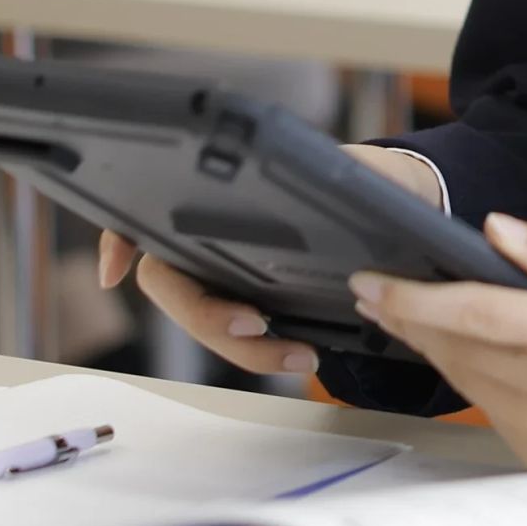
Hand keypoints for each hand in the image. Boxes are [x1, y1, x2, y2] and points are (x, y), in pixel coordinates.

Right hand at [102, 143, 441, 380]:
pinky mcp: (263, 300)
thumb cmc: (374, 176)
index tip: (115, 269)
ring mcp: (234, 272)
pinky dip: (255, 351)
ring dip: (243, 349)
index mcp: (229, 198)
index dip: (119, 240)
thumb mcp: (359, 168)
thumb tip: (336, 182)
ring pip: (208, 319)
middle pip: (176, 286)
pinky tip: (291, 356)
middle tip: (257, 328)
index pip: (151, 215)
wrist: (411, 199)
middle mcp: (218, 237)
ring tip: (302, 356)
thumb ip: (341, 173)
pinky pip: (242, 332)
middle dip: (206, 317)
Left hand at [351, 215, 526, 467]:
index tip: (375, 280)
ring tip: (401, 315)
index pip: (478, 314)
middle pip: (460, 350)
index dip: (418, 298)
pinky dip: (465, 376)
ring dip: (429, 346)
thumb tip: (494, 228)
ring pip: (465, 381)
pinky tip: (454, 351)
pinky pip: (487, 408)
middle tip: (373, 290)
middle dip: (409, 318)